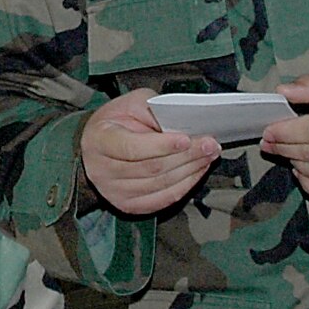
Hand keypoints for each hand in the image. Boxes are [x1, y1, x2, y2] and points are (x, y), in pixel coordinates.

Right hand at [81, 89, 219, 215]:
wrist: (100, 144)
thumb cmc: (117, 122)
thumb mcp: (131, 104)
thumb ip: (155, 110)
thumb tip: (184, 124)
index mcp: (99, 140)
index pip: (131, 148)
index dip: (161, 145)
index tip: (186, 139)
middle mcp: (101, 170)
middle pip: (151, 168)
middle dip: (186, 156)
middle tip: (209, 145)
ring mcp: (114, 191)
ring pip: (161, 184)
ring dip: (191, 170)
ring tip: (208, 155)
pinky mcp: (128, 204)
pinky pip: (163, 199)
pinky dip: (185, 185)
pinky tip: (196, 171)